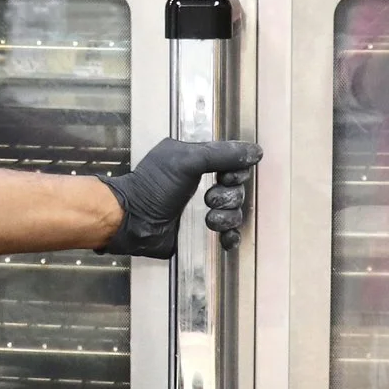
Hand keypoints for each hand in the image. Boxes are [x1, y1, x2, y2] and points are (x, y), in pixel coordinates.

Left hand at [98, 139, 262, 257]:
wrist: (134, 221)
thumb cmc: (153, 186)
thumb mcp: (186, 160)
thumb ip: (221, 154)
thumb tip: (255, 152)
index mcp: (198, 161)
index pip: (233, 164)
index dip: (236, 172)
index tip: (225, 176)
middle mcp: (202, 183)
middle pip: (237, 189)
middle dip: (228, 196)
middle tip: (209, 198)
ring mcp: (201, 209)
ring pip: (235, 212)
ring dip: (227, 216)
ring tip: (209, 219)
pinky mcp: (200, 232)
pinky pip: (228, 234)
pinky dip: (229, 235)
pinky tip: (223, 237)